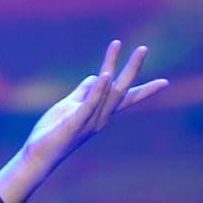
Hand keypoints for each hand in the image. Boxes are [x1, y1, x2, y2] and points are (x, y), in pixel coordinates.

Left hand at [0, 40, 168, 202]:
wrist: (37, 156)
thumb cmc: (53, 133)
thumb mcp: (70, 107)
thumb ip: (83, 92)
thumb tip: (96, 76)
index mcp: (100, 113)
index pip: (125, 98)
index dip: (144, 90)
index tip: (165, 82)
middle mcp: (100, 117)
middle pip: (122, 89)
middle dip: (132, 68)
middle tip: (143, 48)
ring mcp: (89, 120)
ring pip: (107, 91)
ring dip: (113, 66)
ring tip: (118, 46)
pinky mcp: (75, 122)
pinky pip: (90, 104)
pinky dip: (98, 89)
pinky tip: (106, 75)